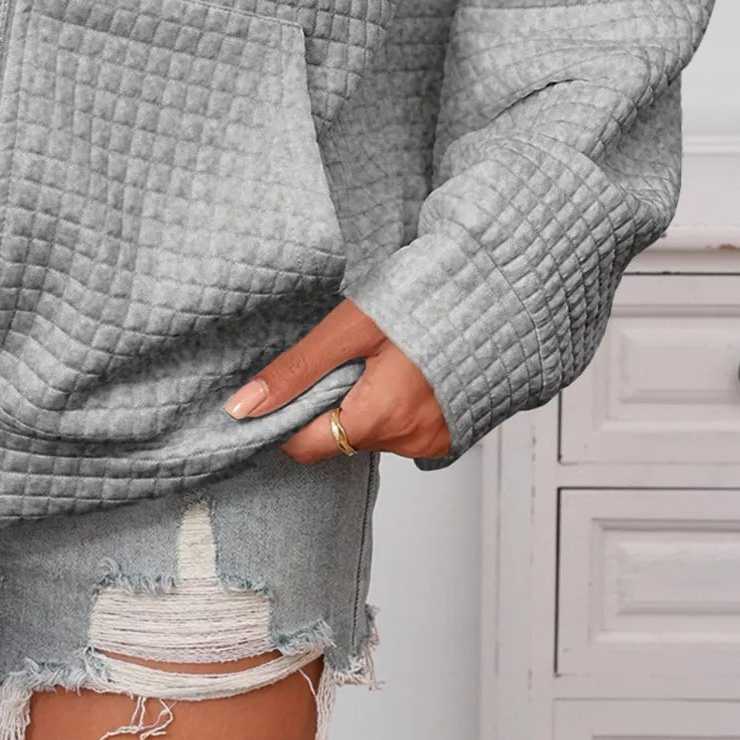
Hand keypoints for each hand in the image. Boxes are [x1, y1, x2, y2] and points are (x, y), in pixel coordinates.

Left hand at [222, 297, 452, 462]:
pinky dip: (390, 403)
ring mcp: (433, 440)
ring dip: (360, 401)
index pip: (306, 447)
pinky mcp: (449, 433)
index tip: (286, 387)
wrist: (496, 292)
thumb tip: (243, 407)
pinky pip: (400, 427)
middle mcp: (409, 441)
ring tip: (380, 356)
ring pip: (369, 431)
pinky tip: (403, 368)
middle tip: (343, 355)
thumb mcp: (348, 328)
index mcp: (381, 418)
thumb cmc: (425, 301)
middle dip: (328, 401)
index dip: (285, 419)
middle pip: (339, 436)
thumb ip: (296, 370)